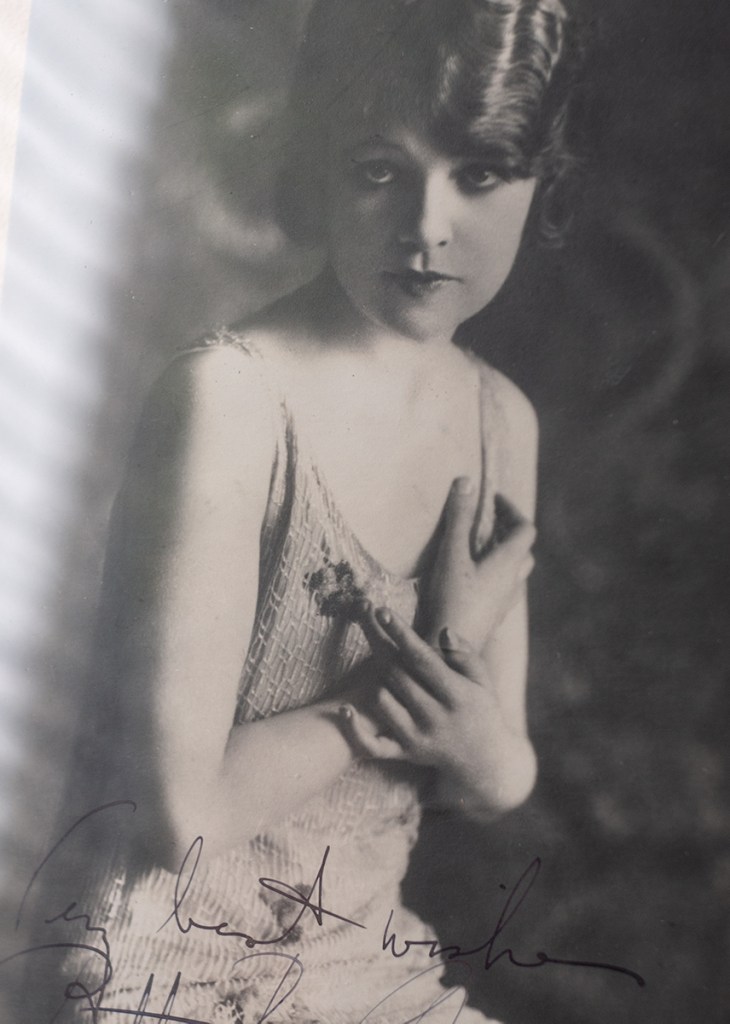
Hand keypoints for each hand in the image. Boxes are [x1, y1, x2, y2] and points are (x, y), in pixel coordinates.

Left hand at [340, 605, 532, 812]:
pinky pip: (374, 746)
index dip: (400, 634)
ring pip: (384, 701)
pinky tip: (345, 709)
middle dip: (380, 644)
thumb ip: (465, 654)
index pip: (422, 659)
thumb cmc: (481, 709)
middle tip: (367, 615)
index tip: (382, 611)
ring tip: (382, 661)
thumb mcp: (483, 681)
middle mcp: (436, 717)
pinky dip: (355, 730)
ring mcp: (418, 737)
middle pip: (398, 675)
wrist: (484, 761)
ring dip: (378, 678)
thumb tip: (444, 630)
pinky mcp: (405, 754)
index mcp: (457, 695)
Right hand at [418, 477, 535, 650]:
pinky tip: (472, 581)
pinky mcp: (491, 617)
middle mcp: (512, 583)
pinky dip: (493, 577)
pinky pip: (502, 591)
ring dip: (502, 556)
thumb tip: (466, 481)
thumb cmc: (450, 599)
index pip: (525, 529)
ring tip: (478, 549)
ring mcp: (503, 603)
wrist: (447, 651)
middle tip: (485, 523)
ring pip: (514, 574)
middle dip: (508, 533)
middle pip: (523, 552)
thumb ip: (458, 517)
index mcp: (508, 563)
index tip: (492, 500)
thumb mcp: (451, 554)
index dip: (512, 510)